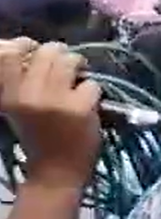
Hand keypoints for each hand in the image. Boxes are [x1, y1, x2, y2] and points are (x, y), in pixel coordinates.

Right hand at [0, 39, 101, 189]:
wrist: (55, 172)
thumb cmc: (36, 137)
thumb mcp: (17, 107)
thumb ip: (23, 80)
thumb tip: (35, 49)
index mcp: (8, 94)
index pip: (9, 54)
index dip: (26, 45)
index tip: (35, 50)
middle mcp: (29, 94)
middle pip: (48, 51)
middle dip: (60, 56)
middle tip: (65, 69)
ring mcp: (56, 101)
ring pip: (72, 61)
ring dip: (79, 68)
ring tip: (77, 81)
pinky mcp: (81, 109)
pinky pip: (92, 84)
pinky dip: (93, 93)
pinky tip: (87, 105)